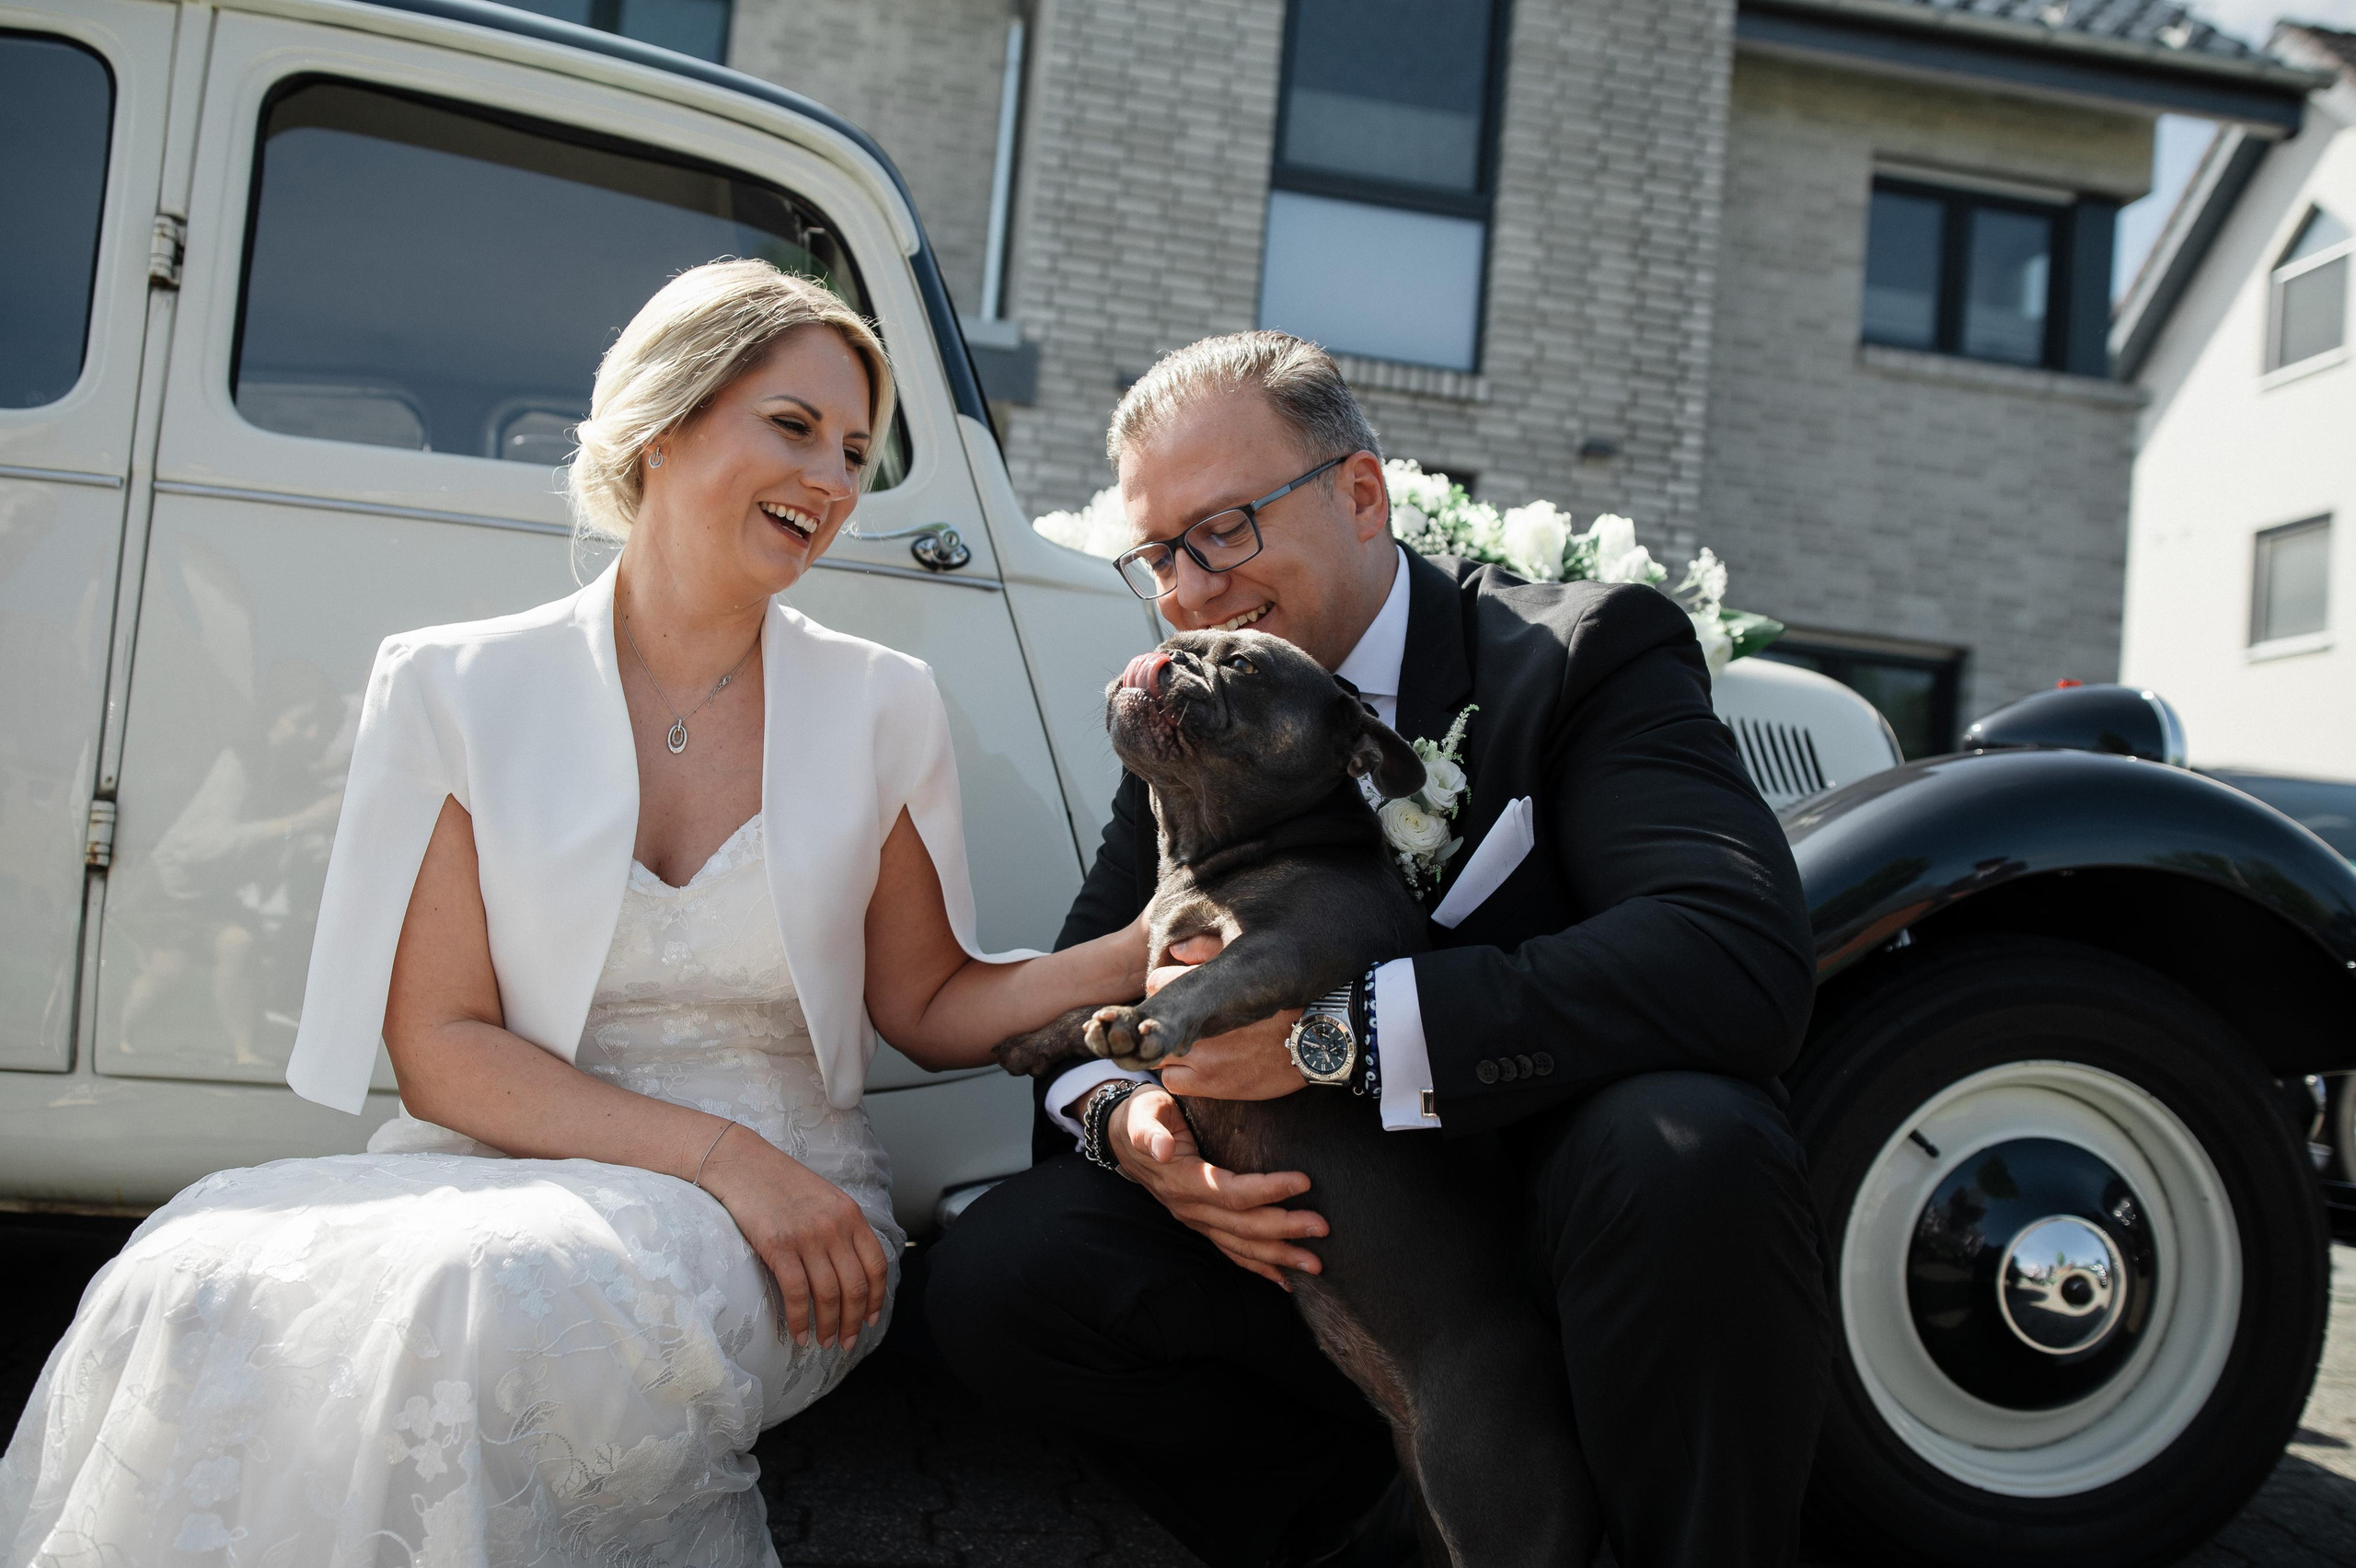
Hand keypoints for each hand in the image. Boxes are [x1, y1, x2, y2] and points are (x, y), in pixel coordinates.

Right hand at [697, 1123, 888, 1349]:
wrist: (742, 1163)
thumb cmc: (781, 1183)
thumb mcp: (824, 1199)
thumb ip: (842, 1228)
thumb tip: (851, 1269)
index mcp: (851, 1215)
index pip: (876, 1265)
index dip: (877, 1298)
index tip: (871, 1319)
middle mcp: (835, 1227)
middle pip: (856, 1286)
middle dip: (854, 1321)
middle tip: (848, 1342)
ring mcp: (808, 1237)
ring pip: (829, 1294)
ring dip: (830, 1326)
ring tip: (826, 1343)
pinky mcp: (778, 1247)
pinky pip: (798, 1294)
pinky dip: (800, 1320)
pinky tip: (798, 1334)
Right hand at [1105, 1085, 1325, 1287]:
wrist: (1122, 1138)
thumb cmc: (1142, 1118)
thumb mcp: (1143, 1115)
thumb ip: (1149, 1131)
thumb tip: (1162, 1148)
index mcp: (1182, 1180)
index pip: (1231, 1192)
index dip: (1267, 1190)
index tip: (1303, 1181)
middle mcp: (1190, 1208)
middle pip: (1243, 1226)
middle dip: (1284, 1229)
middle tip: (1322, 1226)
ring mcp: (1196, 1220)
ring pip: (1241, 1246)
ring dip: (1279, 1257)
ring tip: (1315, 1264)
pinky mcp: (1203, 1224)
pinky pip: (1232, 1251)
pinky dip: (1259, 1267)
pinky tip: (1285, 1279)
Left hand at [1147, 934, 1304, 1100]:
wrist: (1320, 1037)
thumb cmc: (1290, 997)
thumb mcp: (1252, 961)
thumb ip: (1208, 948)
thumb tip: (1174, 949)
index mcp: (1206, 984)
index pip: (1157, 984)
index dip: (1166, 990)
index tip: (1180, 997)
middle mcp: (1199, 1019)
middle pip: (1156, 1021)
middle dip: (1167, 1022)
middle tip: (1189, 1025)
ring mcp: (1203, 1053)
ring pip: (1161, 1054)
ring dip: (1174, 1050)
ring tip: (1198, 1047)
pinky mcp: (1210, 1083)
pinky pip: (1173, 1081)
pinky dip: (1182, 1076)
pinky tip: (1202, 1068)